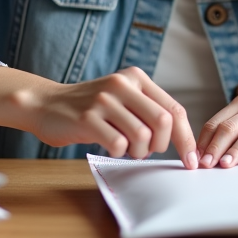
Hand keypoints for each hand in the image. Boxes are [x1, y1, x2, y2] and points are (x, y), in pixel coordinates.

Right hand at [28, 66, 198, 168]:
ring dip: (139, 151)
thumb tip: (182, 140)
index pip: (175, 109)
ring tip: (127, 149)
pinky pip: (117, 144)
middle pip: (164, 121)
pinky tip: (110, 147)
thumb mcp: (122, 99)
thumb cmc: (91, 109)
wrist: (46, 104)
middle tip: (147, 151)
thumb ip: (149, 111)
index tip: (191, 160)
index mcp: (136, 78)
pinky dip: (119, 153)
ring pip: (142, 135)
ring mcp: (103, 100)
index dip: (186, 138)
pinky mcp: (87, 118)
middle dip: (162, 145)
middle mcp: (122, 84)